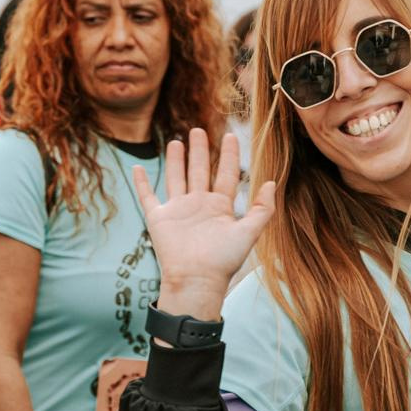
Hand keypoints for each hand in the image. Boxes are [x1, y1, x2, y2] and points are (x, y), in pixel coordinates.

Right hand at [130, 128, 275, 320]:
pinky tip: (138, 169)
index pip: (226, 175)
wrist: (196, 279)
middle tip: (198, 130)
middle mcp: (199, 205)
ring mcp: (178, 210)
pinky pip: (148, 197)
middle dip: (200, 151)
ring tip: (176, 142)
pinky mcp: (159, 218)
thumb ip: (262, 209)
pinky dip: (142, 183)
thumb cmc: (223, 261)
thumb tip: (272, 182)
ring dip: (176, 160)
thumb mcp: (249, 233)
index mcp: (220, 207)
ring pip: (176, 178)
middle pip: (200, 171)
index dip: (229, 156)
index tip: (230, 136)